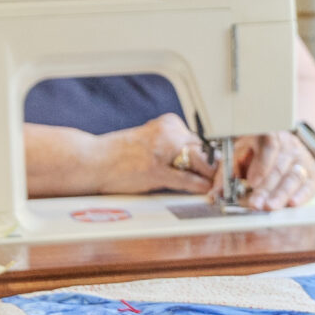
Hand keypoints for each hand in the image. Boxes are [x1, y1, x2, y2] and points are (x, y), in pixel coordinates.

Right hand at [95, 113, 215, 195]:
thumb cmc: (119, 155)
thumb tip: (200, 161)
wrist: (92, 160)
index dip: (211, 157)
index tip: (218, 167)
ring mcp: (163, 150)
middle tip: (222, 179)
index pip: (201, 140)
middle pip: (205, 150)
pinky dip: (199, 187)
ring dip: (210, 177)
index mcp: (169, 123)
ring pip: (201, 163)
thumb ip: (174, 147)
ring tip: (215, 187)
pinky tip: (204, 191)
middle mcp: (169, 132)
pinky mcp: (156, 170)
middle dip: (214, 167)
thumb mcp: (152, 141)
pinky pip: (187, 179)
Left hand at [230, 130, 314, 209]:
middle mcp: (287, 145)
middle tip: (256, 204)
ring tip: (270, 207)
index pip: (268, 145)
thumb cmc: (258, 152)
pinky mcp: (311, 171)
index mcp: (266, 136)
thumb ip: (228, 173)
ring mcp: (301, 158)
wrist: (286, 146)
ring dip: (281, 194)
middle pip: (278, 167)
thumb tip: (215, 194)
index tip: (251, 181)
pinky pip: (308, 184)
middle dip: (266, 188)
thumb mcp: (240, 154)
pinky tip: (293, 204)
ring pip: (293, 176)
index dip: (261, 164)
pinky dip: (301, 195)